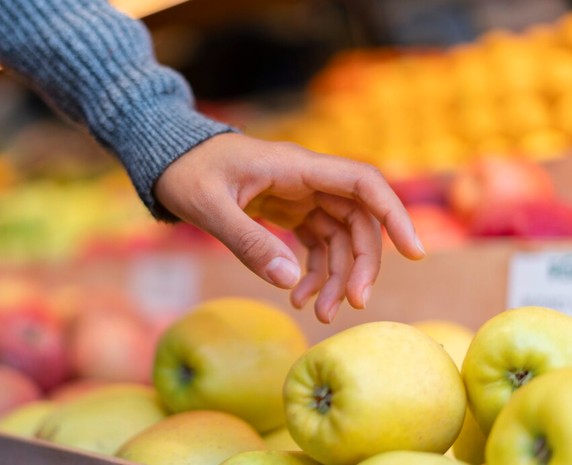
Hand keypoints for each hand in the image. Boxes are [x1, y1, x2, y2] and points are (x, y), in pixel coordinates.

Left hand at [154, 133, 424, 322]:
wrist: (170, 159)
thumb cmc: (186, 173)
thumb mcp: (209, 208)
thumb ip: (247, 242)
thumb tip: (290, 283)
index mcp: (296, 168)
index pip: (362, 183)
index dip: (393, 215)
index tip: (414, 253)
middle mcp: (307, 180)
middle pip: (357, 220)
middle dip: (361, 264)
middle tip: (350, 305)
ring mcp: (300, 195)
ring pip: (340, 237)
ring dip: (337, 275)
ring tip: (321, 313)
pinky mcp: (289, 210)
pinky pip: (316, 243)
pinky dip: (314, 271)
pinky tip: (300, 297)